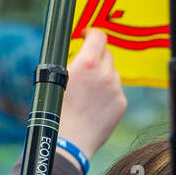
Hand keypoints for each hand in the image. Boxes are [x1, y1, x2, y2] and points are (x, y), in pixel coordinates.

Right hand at [58, 28, 125, 160]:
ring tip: (87, 91)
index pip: (99, 36)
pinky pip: (116, 90)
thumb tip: (76, 54)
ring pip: (112, 72)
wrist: (68, 142)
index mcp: (87, 64)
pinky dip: (107, 92)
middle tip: (85, 65)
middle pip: (107, 53)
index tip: (86, 35)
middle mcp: (105, 74)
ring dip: (102, 75)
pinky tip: (94, 104)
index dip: (92, 33)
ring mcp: (115, 89)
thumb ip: (72, 64)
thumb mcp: (54, 81)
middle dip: (97, 55)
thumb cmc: (54, 113)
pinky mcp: (121, 103)